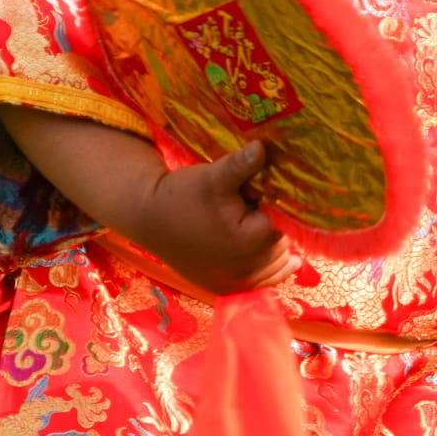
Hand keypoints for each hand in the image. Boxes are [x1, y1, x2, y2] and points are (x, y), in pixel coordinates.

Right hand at [132, 143, 292, 296]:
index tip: (265, 196)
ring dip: (275, 249)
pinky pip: (261, 283)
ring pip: (275, 265)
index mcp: (250, 241)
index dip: (278, 207)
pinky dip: (271, 271)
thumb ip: (241, 165)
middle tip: (256, 209)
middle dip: (275, 228)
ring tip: (261, 229)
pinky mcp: (225, 289)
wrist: (147, 219)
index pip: (286, 223)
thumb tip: (262, 146)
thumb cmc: (180, 195)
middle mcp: (247, 269)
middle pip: (281, 245)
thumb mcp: (212, 177)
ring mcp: (236, 284)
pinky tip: (289, 262)